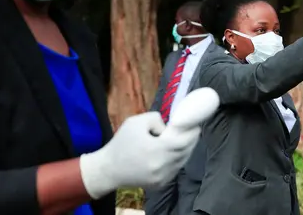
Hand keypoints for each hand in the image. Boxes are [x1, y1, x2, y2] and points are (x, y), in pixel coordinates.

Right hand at [79, 112, 200, 198]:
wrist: (108, 169)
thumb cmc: (121, 143)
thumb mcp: (136, 122)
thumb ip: (156, 119)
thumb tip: (168, 127)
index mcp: (156, 149)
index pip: (183, 141)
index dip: (191, 132)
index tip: (194, 124)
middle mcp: (161, 166)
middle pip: (185, 151)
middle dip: (190, 140)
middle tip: (192, 129)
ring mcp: (162, 178)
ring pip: (181, 161)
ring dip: (185, 150)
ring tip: (183, 139)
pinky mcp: (160, 184)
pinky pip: (175, 169)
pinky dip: (177, 160)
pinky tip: (173, 152)